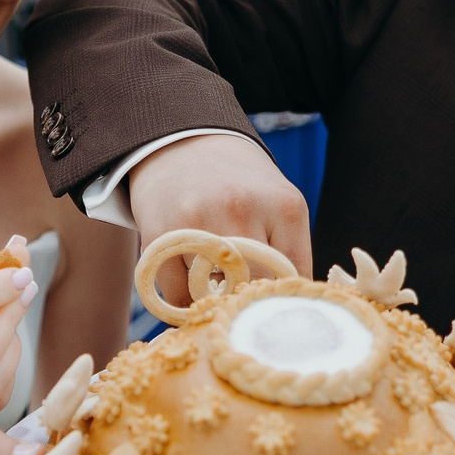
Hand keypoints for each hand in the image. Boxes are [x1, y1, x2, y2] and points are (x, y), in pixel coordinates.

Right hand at [126, 135, 310, 301]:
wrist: (183, 143)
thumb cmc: (238, 182)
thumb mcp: (277, 202)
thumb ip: (288, 251)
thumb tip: (284, 311)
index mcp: (282, 205)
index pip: (294, 278)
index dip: (284, 297)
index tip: (273, 301)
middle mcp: (241, 210)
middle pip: (254, 289)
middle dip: (249, 300)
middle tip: (241, 296)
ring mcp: (198, 222)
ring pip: (215, 296)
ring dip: (214, 299)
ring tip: (213, 276)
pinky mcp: (160, 236)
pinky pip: (178, 296)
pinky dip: (184, 300)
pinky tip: (189, 278)